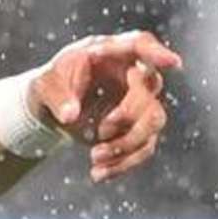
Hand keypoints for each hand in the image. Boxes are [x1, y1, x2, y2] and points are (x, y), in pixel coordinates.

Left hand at [29, 31, 182, 182]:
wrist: (51, 108)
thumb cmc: (52, 84)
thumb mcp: (44, 85)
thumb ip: (57, 96)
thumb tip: (71, 116)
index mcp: (110, 53)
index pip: (139, 44)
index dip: (157, 52)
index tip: (173, 63)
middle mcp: (131, 76)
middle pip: (148, 92)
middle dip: (128, 116)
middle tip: (99, 131)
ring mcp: (139, 103)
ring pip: (152, 123)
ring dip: (127, 144)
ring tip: (94, 157)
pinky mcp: (137, 129)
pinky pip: (143, 148)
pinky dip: (122, 164)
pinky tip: (98, 174)